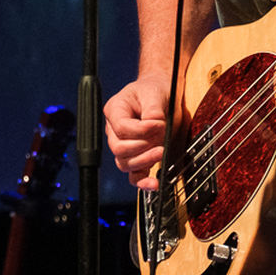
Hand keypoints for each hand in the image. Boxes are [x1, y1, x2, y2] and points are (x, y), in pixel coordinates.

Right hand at [104, 75, 173, 191]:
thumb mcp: (154, 93)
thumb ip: (153, 110)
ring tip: (161, 152)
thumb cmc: (154, 90)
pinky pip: (134, 175)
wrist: (160, 93)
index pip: (121, 128)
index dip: (141, 130)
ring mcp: (124, 145)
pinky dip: (143, 182)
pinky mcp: (137, 157)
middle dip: (142, 147)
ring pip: (124, 163)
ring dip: (144, 161)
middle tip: (160, 140)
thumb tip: (155, 126)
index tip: (158, 124)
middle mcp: (114, 130)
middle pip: (118, 148)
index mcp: (115, 110)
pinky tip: (154, 183)